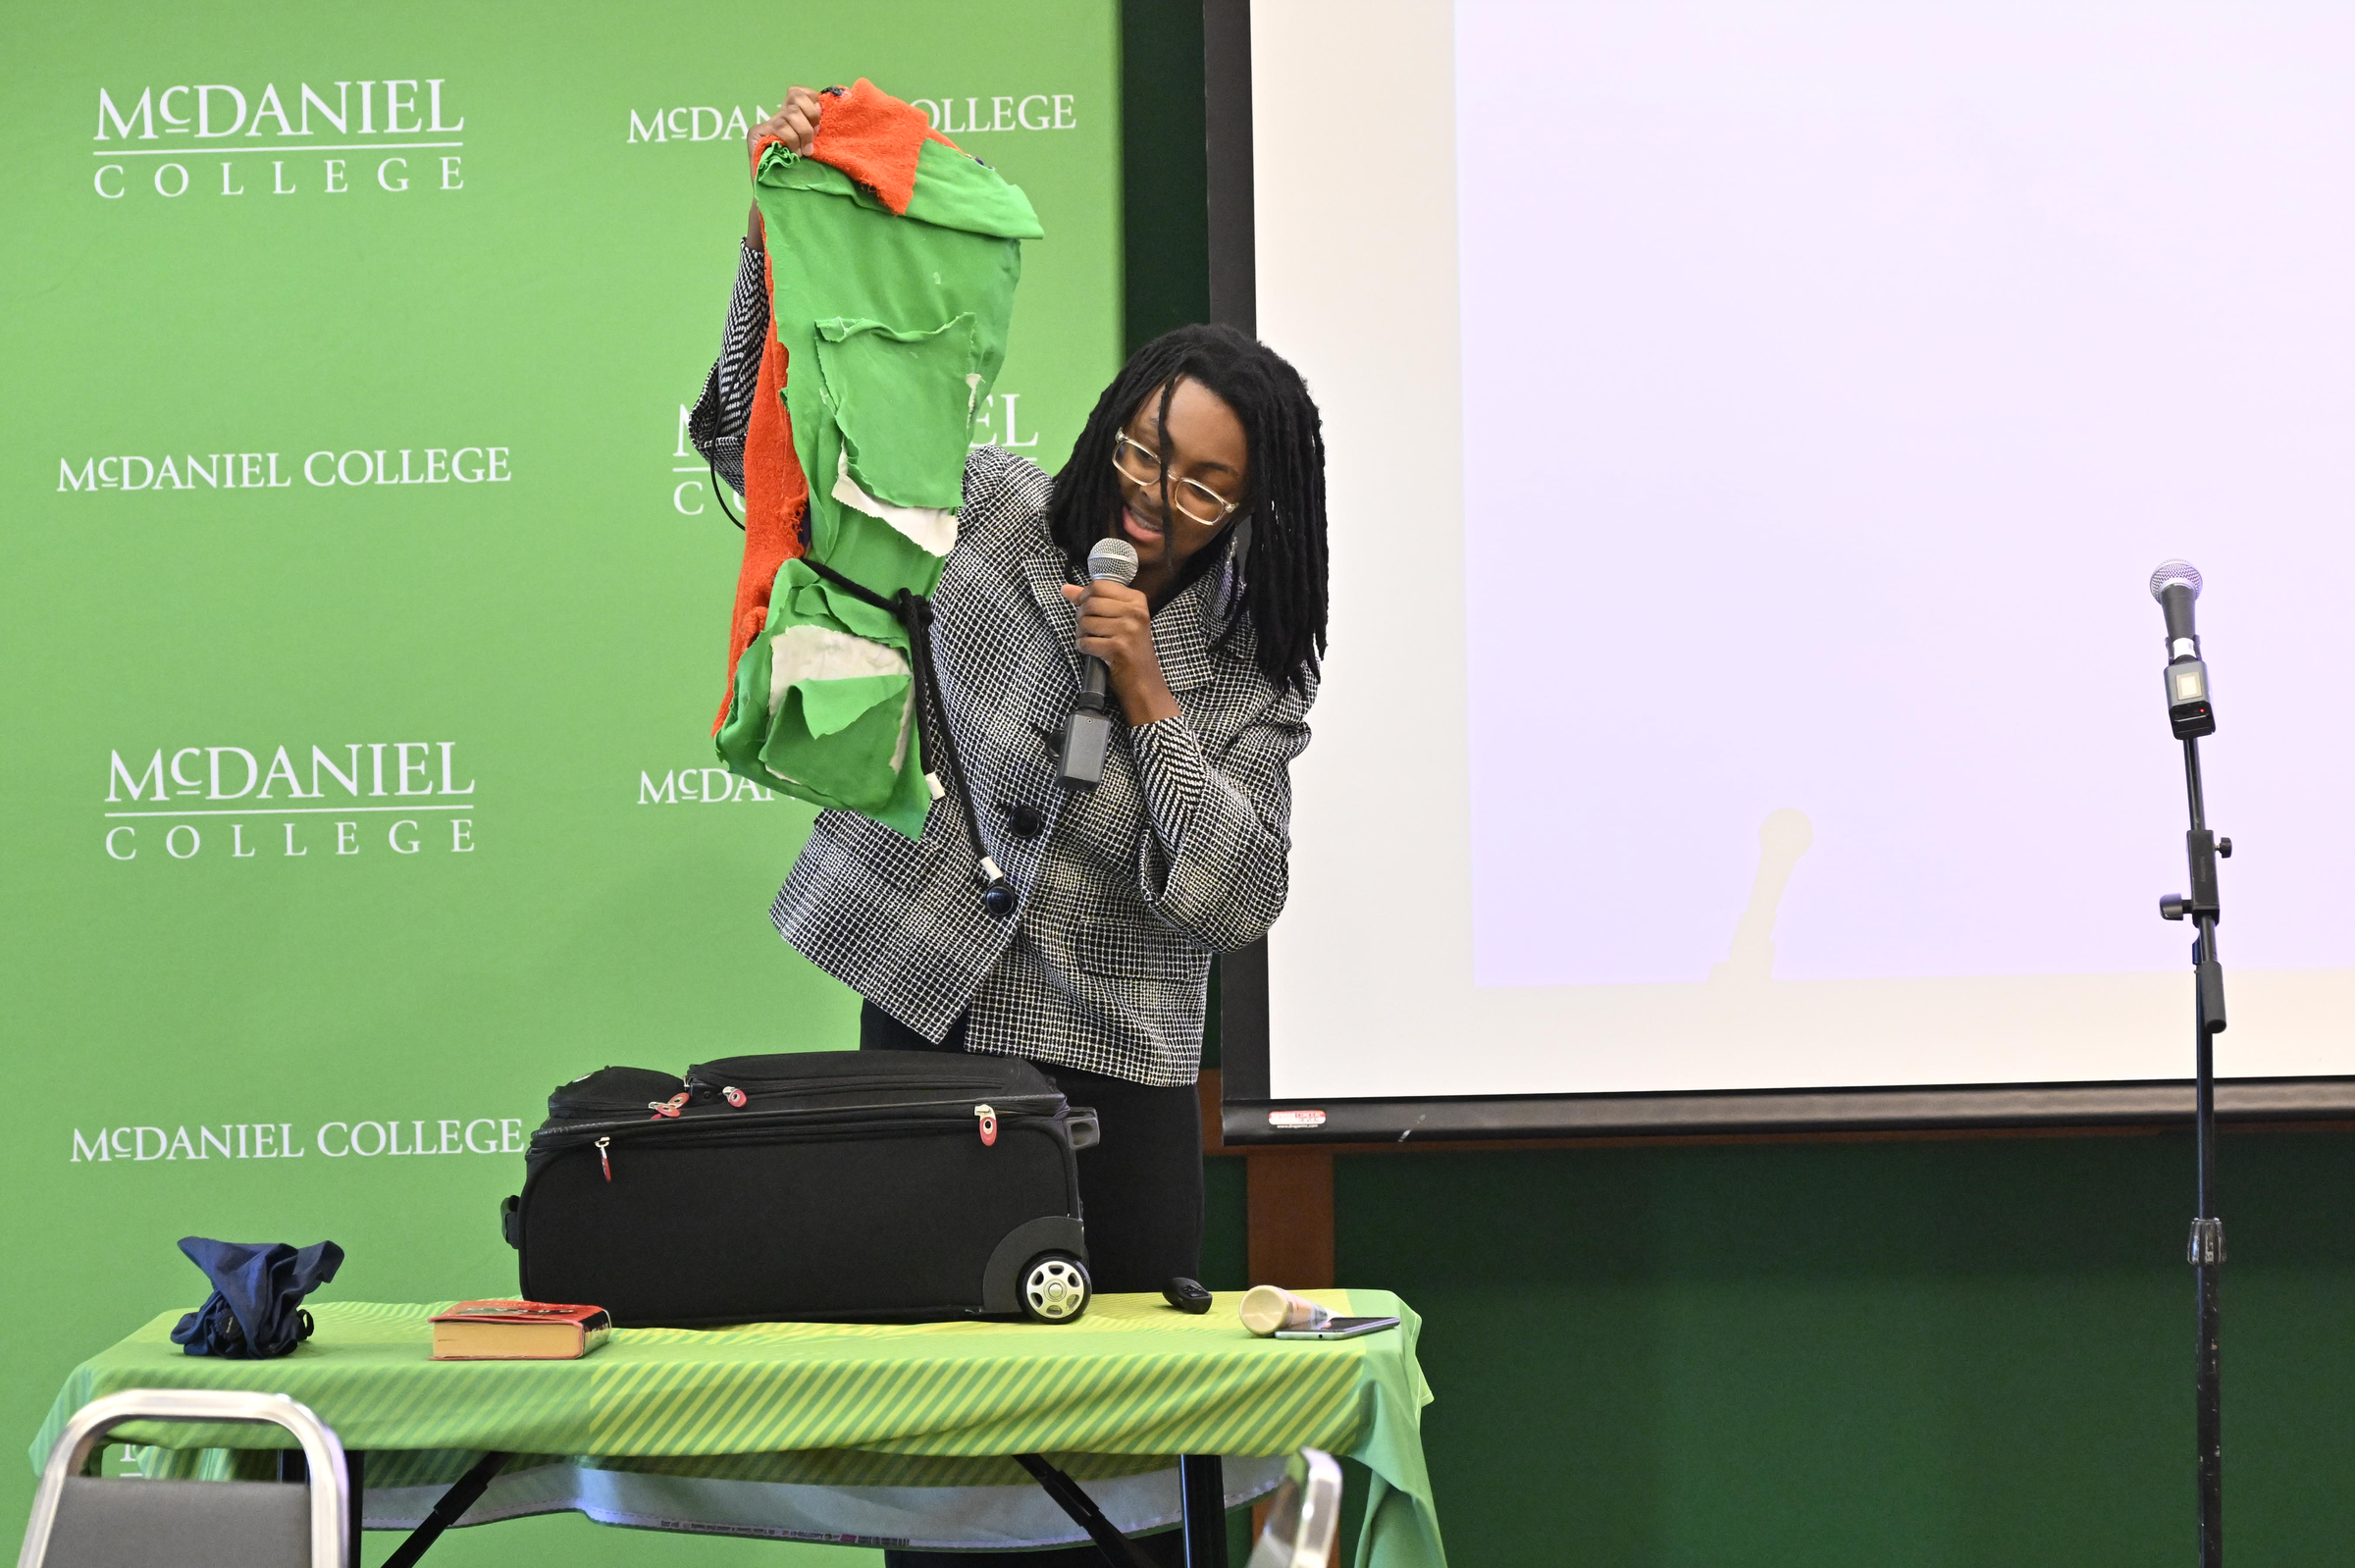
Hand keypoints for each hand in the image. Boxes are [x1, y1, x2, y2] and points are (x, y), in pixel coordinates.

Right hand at [745, 87, 824, 248]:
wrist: (777, 196)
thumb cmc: (800, 174)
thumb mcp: (813, 148)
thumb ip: (817, 130)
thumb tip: (836, 111)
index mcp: (790, 115)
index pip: (800, 92)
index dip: (813, 104)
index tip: (818, 127)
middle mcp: (775, 116)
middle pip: (796, 98)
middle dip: (810, 122)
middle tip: (811, 145)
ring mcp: (764, 125)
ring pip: (791, 114)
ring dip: (802, 136)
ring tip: (802, 153)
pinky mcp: (755, 134)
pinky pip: (781, 127)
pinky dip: (792, 141)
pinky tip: (792, 156)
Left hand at [1062, 581, 1179, 724]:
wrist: (1144, 682)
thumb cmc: (1129, 650)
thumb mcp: (1117, 620)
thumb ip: (1092, 601)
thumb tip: (1065, 588)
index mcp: (1137, 600)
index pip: (1099, 585)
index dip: (1085, 597)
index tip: (1089, 609)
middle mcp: (1135, 612)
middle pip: (1089, 602)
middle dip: (1081, 616)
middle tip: (1089, 628)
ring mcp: (1128, 630)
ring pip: (1085, 622)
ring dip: (1081, 633)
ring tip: (1092, 641)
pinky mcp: (1119, 648)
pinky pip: (1085, 641)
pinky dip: (1083, 648)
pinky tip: (1094, 652)